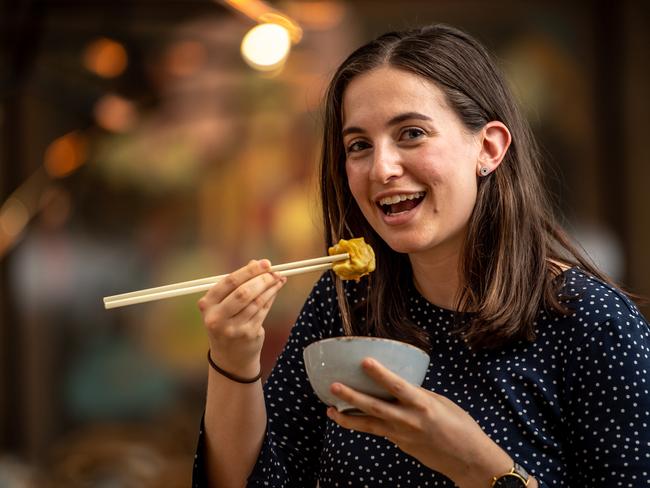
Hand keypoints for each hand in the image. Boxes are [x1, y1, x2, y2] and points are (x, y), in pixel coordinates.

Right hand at [198, 259, 285, 377]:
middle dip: (262, 279)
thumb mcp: (224, 303)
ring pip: (257, 302)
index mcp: (208, 304)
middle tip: (274, 271)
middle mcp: (217, 318)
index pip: (229, 282)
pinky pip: (263, 311)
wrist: (229, 357)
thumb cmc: (226, 322)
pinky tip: (276, 290)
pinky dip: (271, 298)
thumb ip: (237, 283)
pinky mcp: (248, 335)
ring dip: (271, 287)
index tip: (265, 263)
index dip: (249, 271)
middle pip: (244, 292)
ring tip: (278, 278)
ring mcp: (233, 328)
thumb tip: (256, 263)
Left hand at [326, 358, 515, 487]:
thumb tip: (398, 386)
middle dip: (351, 397)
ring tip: (329, 410)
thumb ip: (417, 394)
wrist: (468, 460)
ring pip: (368, 425)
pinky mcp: (399, 444)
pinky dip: (362, 424)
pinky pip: (377, 431)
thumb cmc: (461, 426)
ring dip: (346, 418)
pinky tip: (349, 418)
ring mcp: (402, 435)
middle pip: (374, 407)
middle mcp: (409, 420)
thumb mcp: (441, 402)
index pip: (397, 386)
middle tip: (333, 386)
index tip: (364, 361)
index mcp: (423, 405)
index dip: (380, 374)